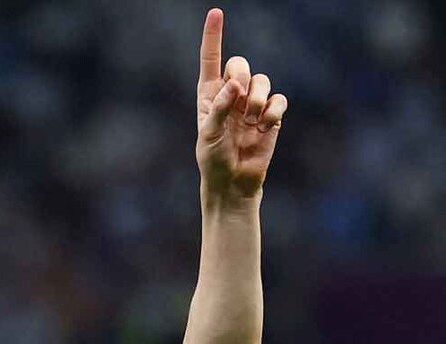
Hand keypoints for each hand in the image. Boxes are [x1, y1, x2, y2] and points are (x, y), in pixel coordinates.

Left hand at [195, 9, 287, 203]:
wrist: (233, 183)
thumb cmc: (213, 160)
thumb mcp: (208, 135)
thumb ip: (219, 107)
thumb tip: (235, 84)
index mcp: (209, 94)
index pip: (211, 60)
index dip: (213, 36)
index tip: (215, 12)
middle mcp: (231, 94)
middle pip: (241, 64)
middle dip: (241, 76)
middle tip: (238, 99)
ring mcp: (252, 104)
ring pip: (263, 80)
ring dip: (258, 98)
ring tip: (251, 120)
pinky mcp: (271, 116)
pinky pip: (279, 99)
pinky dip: (274, 111)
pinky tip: (265, 126)